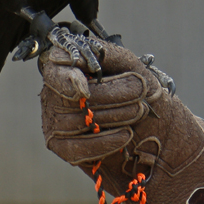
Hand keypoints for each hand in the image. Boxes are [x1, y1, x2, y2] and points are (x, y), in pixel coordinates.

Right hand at [40, 41, 203, 203]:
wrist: (150, 119)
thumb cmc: (135, 83)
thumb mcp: (127, 62)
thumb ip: (105, 54)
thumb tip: (80, 60)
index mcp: (65, 64)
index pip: (54, 72)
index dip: (66, 81)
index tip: (85, 87)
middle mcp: (52, 92)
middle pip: (74, 98)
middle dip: (112, 95)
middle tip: (141, 91)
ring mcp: (54, 120)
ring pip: (79, 122)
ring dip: (115, 116)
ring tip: (140, 110)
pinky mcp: (62, 146)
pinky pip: (78, 148)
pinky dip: (105, 142)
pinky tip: (126, 135)